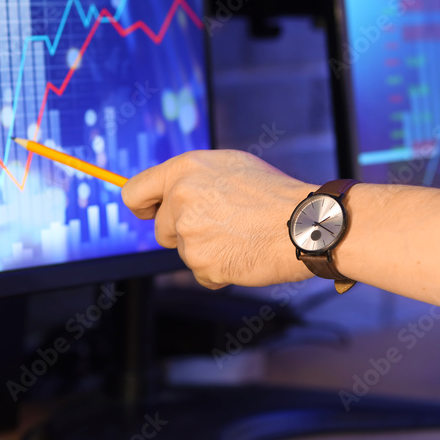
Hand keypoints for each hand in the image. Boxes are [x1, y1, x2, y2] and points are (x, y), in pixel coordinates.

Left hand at [122, 150, 315, 288]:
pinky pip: (202, 273)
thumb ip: (193, 178)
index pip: (135, 192)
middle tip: (223, 226)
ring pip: (185, 251)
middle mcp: (181, 198)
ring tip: (241, 236)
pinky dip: (220, 269)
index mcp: (185, 169)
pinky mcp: (202, 263)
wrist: (304, 224)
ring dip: (207, 250)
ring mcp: (190, 232)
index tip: (149, 214)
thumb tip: (167, 193)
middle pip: (161, 229)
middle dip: (184, 233)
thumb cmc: (275, 194)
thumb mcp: (230, 166)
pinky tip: (244, 253)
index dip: (141, 206)